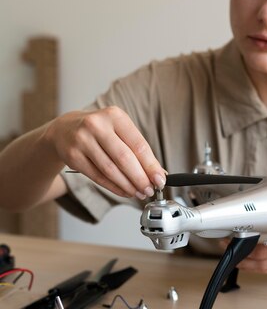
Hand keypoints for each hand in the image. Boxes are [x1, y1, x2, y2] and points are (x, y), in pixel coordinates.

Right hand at [46, 106, 165, 198]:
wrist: (64, 130)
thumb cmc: (98, 131)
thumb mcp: (119, 131)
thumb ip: (137, 150)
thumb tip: (159, 172)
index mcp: (114, 116)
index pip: (138, 145)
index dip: (151, 165)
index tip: (160, 179)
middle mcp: (97, 125)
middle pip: (124, 158)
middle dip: (140, 178)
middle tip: (150, 190)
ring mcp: (82, 140)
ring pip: (111, 170)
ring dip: (128, 185)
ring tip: (139, 193)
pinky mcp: (73, 156)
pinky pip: (98, 177)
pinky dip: (114, 187)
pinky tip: (124, 191)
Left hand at [220, 239, 266, 274]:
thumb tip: (254, 221)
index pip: (263, 250)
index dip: (246, 248)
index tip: (233, 240)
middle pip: (260, 262)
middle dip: (241, 257)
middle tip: (228, 249)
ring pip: (262, 269)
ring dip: (246, 264)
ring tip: (235, 257)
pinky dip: (255, 268)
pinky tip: (248, 263)